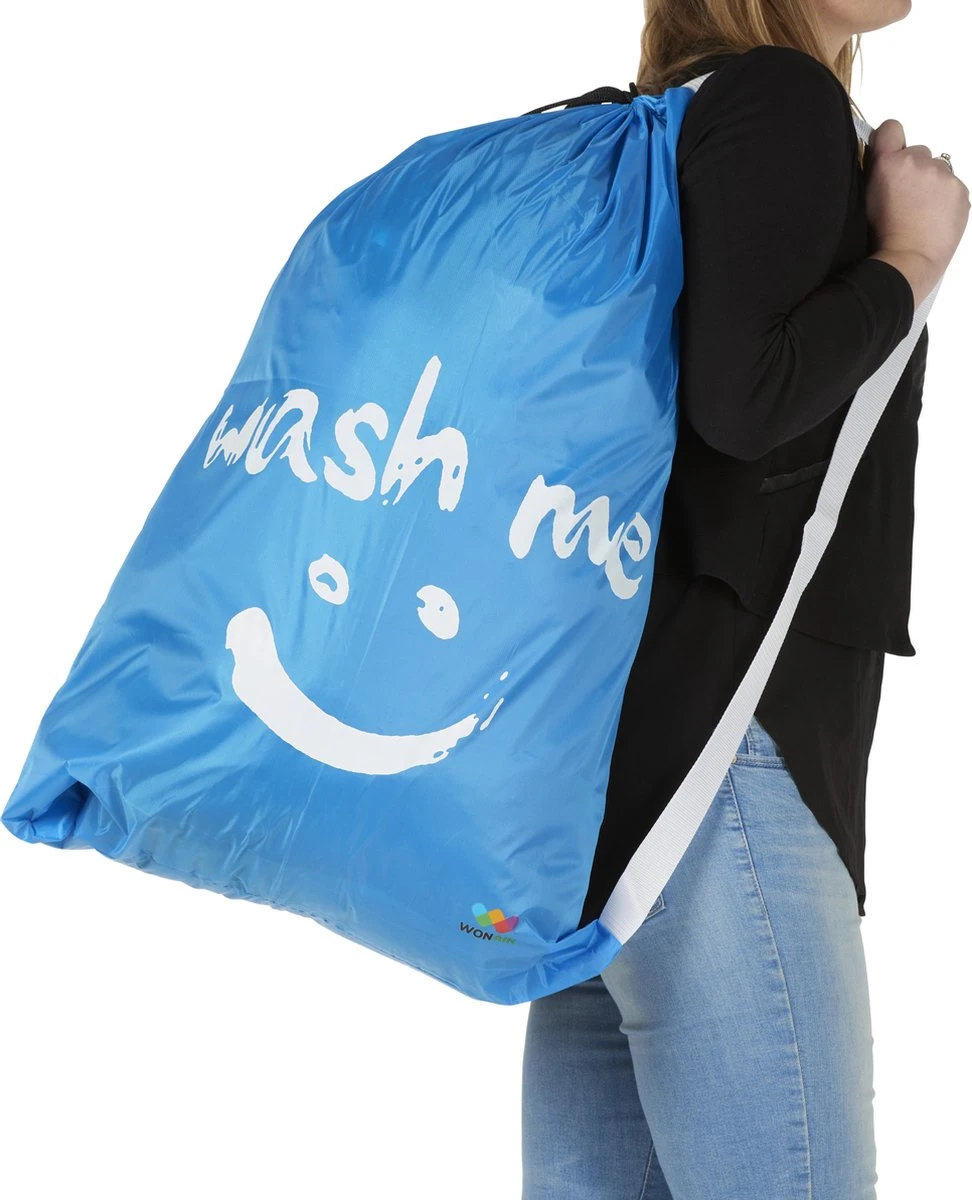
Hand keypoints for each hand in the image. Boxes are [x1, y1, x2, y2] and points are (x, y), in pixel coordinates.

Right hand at [864, 118, 969, 294]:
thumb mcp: (866, 200)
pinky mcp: (960, 189)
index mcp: (887, 163)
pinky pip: (952, 186)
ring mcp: (941, 175)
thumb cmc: (882, 238)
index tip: (891, 154)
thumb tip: (887, 162)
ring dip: (931, 184)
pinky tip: (934, 217)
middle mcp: (916, 161)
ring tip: (921, 211)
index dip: (890, 141)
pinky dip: (945, 198)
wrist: (909, 261)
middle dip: (913, 170)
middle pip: (917, 153)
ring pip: (937, 169)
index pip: (891, 129)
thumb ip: (878, 173)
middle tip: (906, 198)